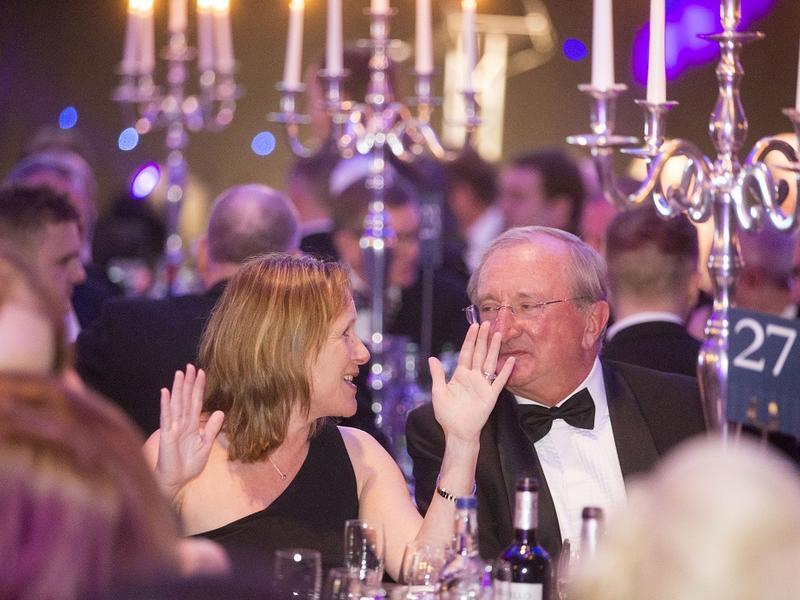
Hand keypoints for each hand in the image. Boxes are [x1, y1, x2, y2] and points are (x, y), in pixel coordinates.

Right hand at [155, 364, 223, 498]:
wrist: (176, 479)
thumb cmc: (188, 464)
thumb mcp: (206, 445)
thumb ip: (212, 429)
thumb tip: (221, 411)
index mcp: (192, 425)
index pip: (196, 402)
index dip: (199, 387)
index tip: (202, 372)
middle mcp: (182, 422)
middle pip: (186, 398)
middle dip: (189, 382)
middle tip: (191, 366)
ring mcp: (173, 427)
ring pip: (177, 403)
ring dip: (178, 388)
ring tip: (180, 373)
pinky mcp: (166, 434)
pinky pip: (166, 416)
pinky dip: (165, 404)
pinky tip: (165, 392)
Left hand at [429, 322, 513, 443]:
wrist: (458, 432)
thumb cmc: (447, 414)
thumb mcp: (438, 392)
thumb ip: (437, 375)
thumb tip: (432, 358)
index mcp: (460, 375)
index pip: (466, 352)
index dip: (470, 339)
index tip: (474, 326)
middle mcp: (473, 377)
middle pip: (479, 353)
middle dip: (482, 338)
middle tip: (487, 323)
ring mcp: (483, 385)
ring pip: (489, 362)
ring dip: (494, 349)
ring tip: (498, 335)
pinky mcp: (490, 396)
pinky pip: (499, 381)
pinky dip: (505, 371)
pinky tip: (510, 360)